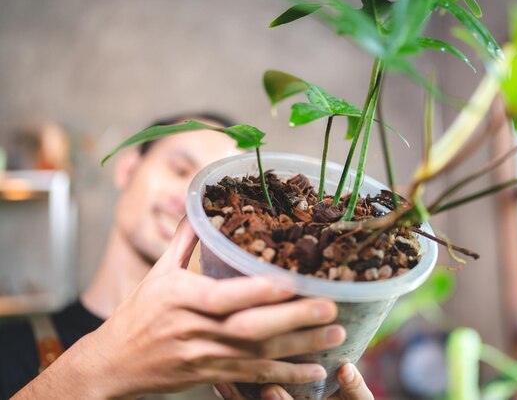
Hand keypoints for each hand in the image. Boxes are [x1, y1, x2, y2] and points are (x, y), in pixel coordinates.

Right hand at [15, 218, 345, 399]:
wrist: (113, 364)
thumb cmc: (138, 313)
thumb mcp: (158, 273)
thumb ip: (184, 240)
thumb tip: (200, 204)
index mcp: (180, 297)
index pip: (223, 296)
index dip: (257, 292)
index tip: (292, 282)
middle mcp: (194, 329)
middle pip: (249, 329)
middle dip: (293, 321)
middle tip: (331, 308)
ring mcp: (205, 357)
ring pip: (258, 356)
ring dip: (300, 348)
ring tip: (337, 336)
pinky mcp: (212, 377)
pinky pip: (253, 378)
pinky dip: (286, 376)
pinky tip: (315, 371)